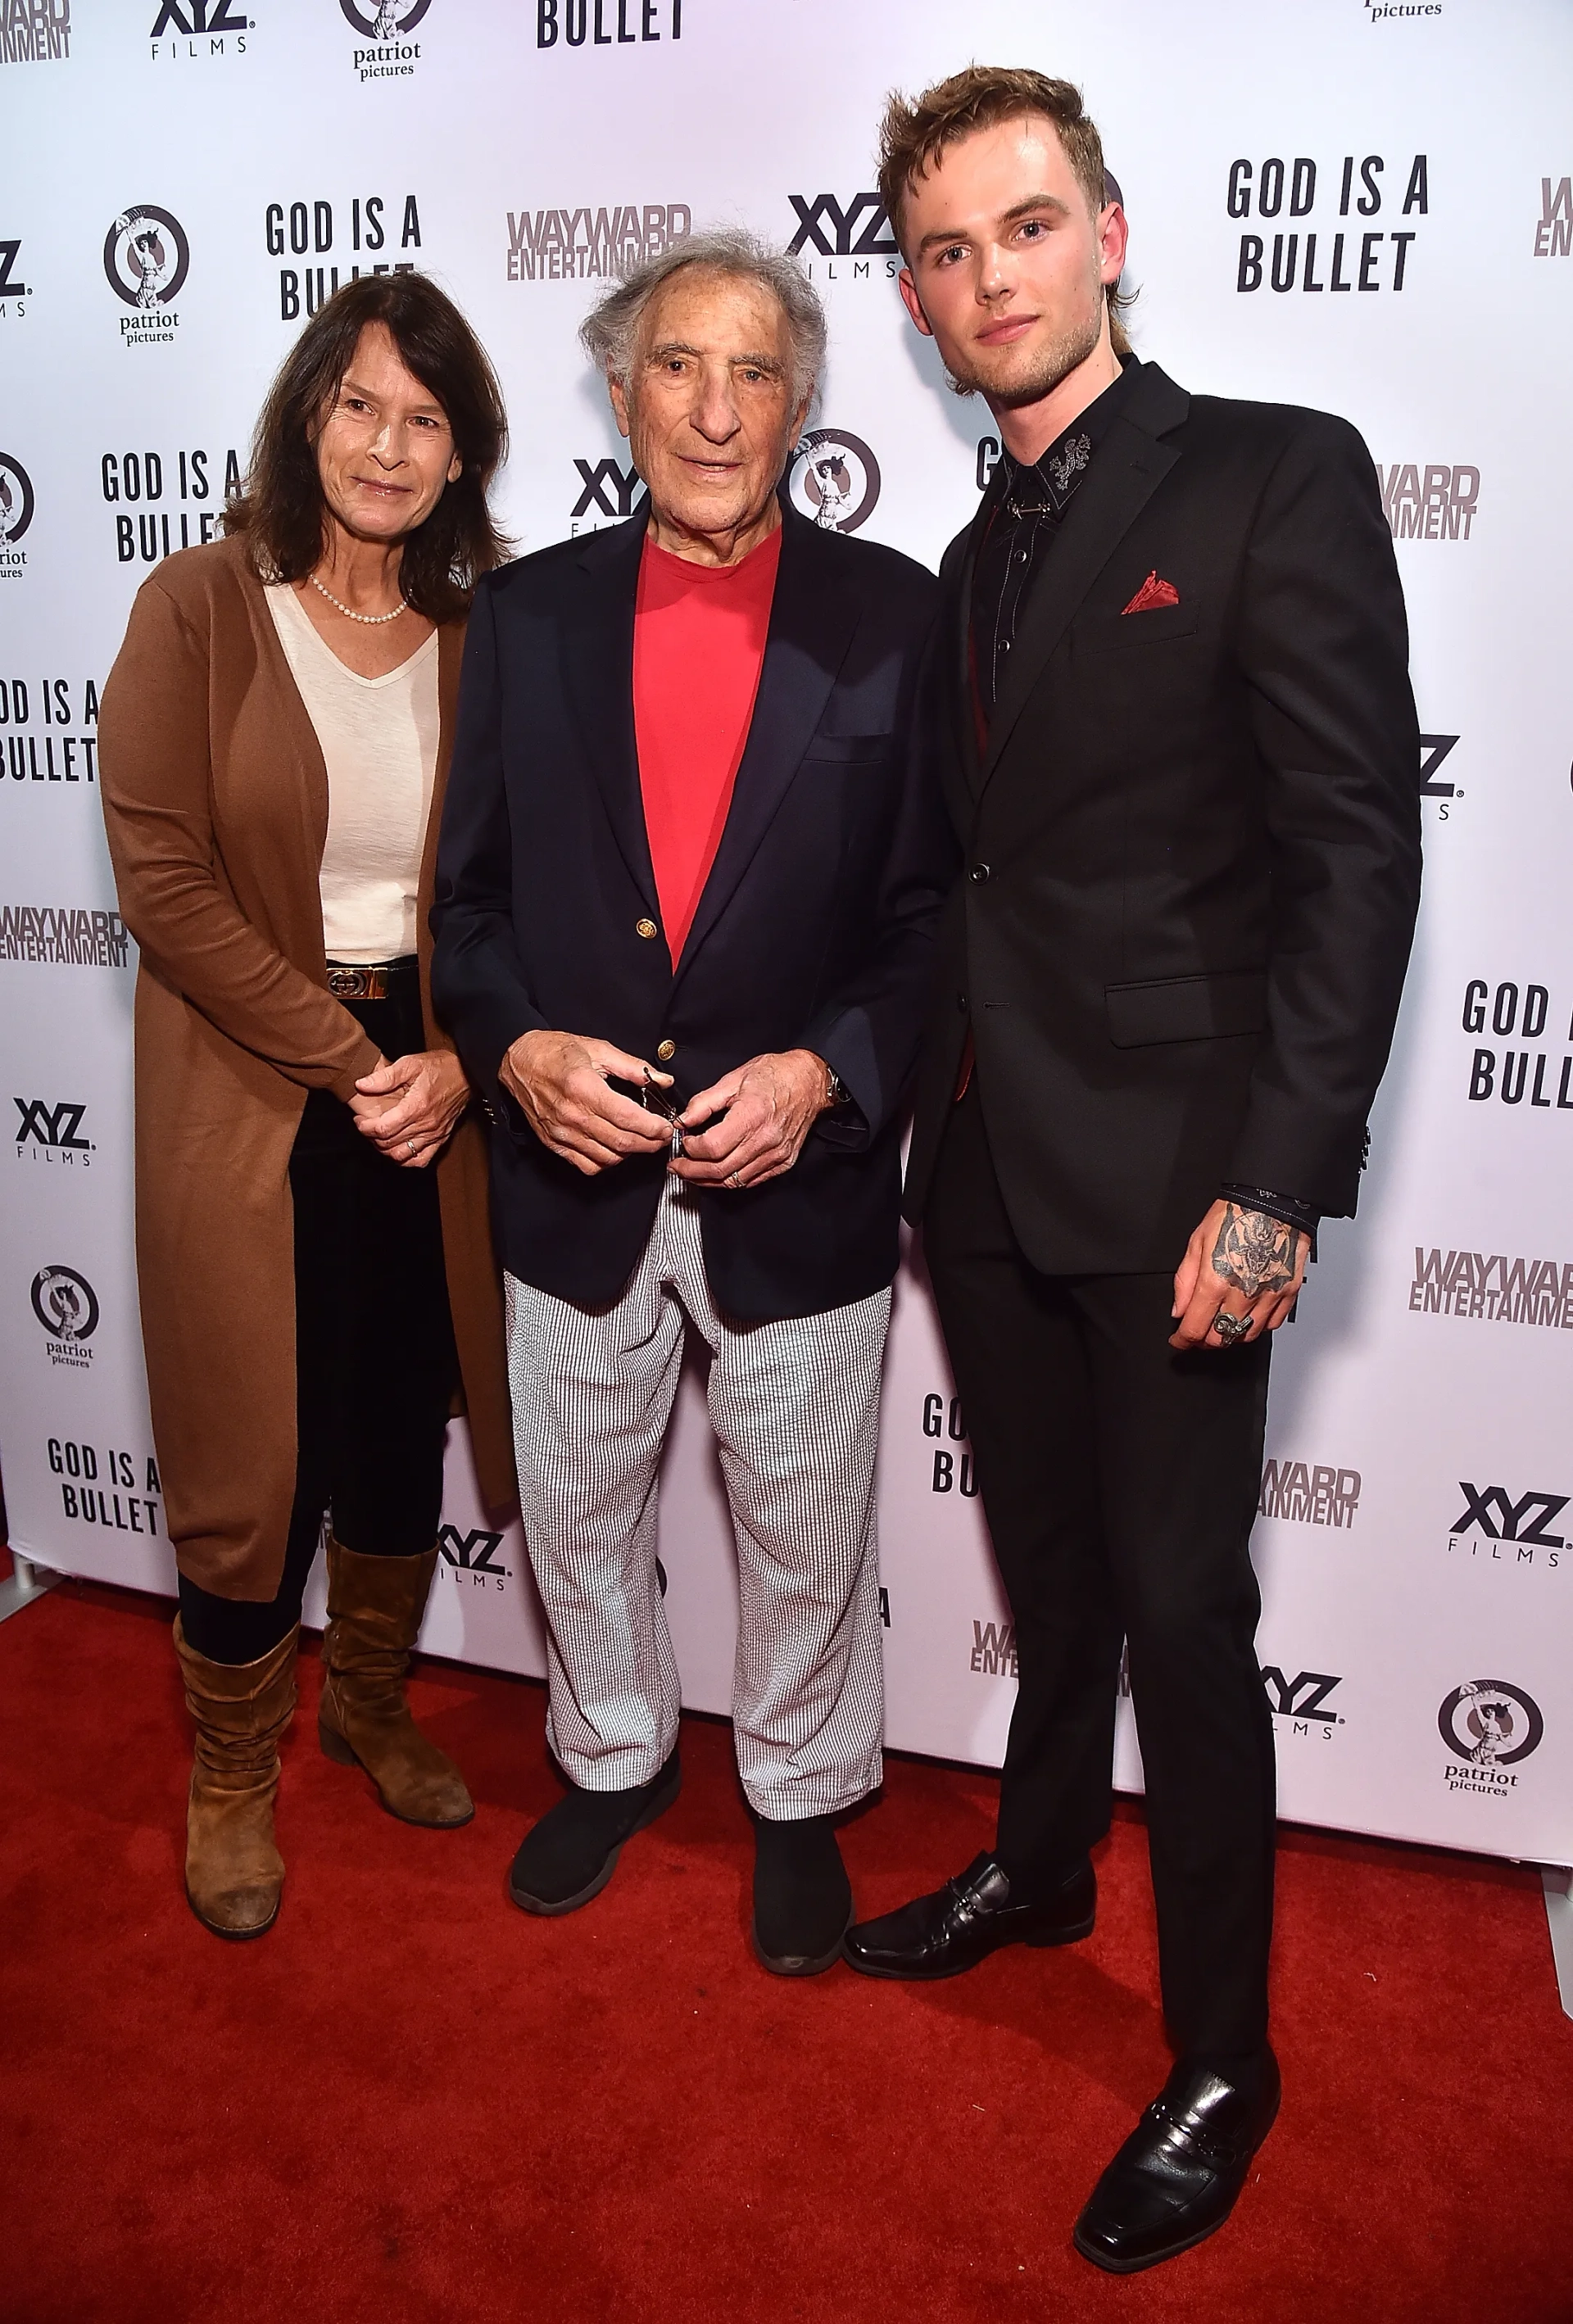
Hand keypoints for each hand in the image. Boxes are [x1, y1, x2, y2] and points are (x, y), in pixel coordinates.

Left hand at [353, 1049, 470, 1168]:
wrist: (468, 1073)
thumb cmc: (440, 1067)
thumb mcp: (410, 1063)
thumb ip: (385, 1076)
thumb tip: (361, 1084)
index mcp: (416, 1107)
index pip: (382, 1129)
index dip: (365, 1127)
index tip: (359, 1120)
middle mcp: (425, 1125)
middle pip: (388, 1144)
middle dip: (371, 1137)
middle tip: (366, 1125)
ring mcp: (434, 1135)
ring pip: (401, 1155)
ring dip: (385, 1150)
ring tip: (379, 1137)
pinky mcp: (441, 1139)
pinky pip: (421, 1160)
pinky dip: (406, 1159)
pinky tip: (398, 1149)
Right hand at [501, 1029, 672, 1176]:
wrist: (519, 1062)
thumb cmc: (556, 1052)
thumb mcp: (599, 1049)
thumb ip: (634, 1068)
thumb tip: (663, 1080)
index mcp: (584, 1088)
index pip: (628, 1118)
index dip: (653, 1127)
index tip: (666, 1127)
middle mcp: (572, 1114)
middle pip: (621, 1142)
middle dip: (650, 1143)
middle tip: (662, 1137)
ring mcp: (561, 1132)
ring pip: (607, 1157)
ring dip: (630, 1153)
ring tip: (640, 1140)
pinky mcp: (554, 1143)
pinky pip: (587, 1165)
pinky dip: (606, 1162)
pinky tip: (614, 1148)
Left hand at [670, 1050, 830, 1189]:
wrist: (810, 1081)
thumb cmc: (776, 1075)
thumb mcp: (734, 1079)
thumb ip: (704, 1102)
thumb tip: (683, 1120)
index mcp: (752, 1115)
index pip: (712, 1147)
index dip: (691, 1149)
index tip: (684, 1141)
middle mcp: (766, 1139)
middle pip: (720, 1169)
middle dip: (692, 1171)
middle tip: (677, 1167)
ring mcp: (777, 1154)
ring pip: (734, 1180)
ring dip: (709, 1180)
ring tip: (693, 1173)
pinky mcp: (784, 1162)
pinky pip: (752, 1180)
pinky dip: (731, 1180)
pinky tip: (718, 1173)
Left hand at [1170, 1200, 1308, 1350]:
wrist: (1272, 1201)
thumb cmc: (1235, 1216)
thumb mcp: (1196, 1243)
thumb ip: (1185, 1281)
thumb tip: (1179, 1310)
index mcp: (1216, 1281)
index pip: (1195, 1328)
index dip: (1183, 1340)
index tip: (1179, 1340)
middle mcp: (1243, 1293)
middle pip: (1220, 1338)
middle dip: (1204, 1340)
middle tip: (1198, 1332)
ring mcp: (1269, 1295)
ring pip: (1247, 1335)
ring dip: (1230, 1335)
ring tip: (1222, 1323)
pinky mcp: (1288, 1292)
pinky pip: (1272, 1324)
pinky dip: (1257, 1326)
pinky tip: (1247, 1315)